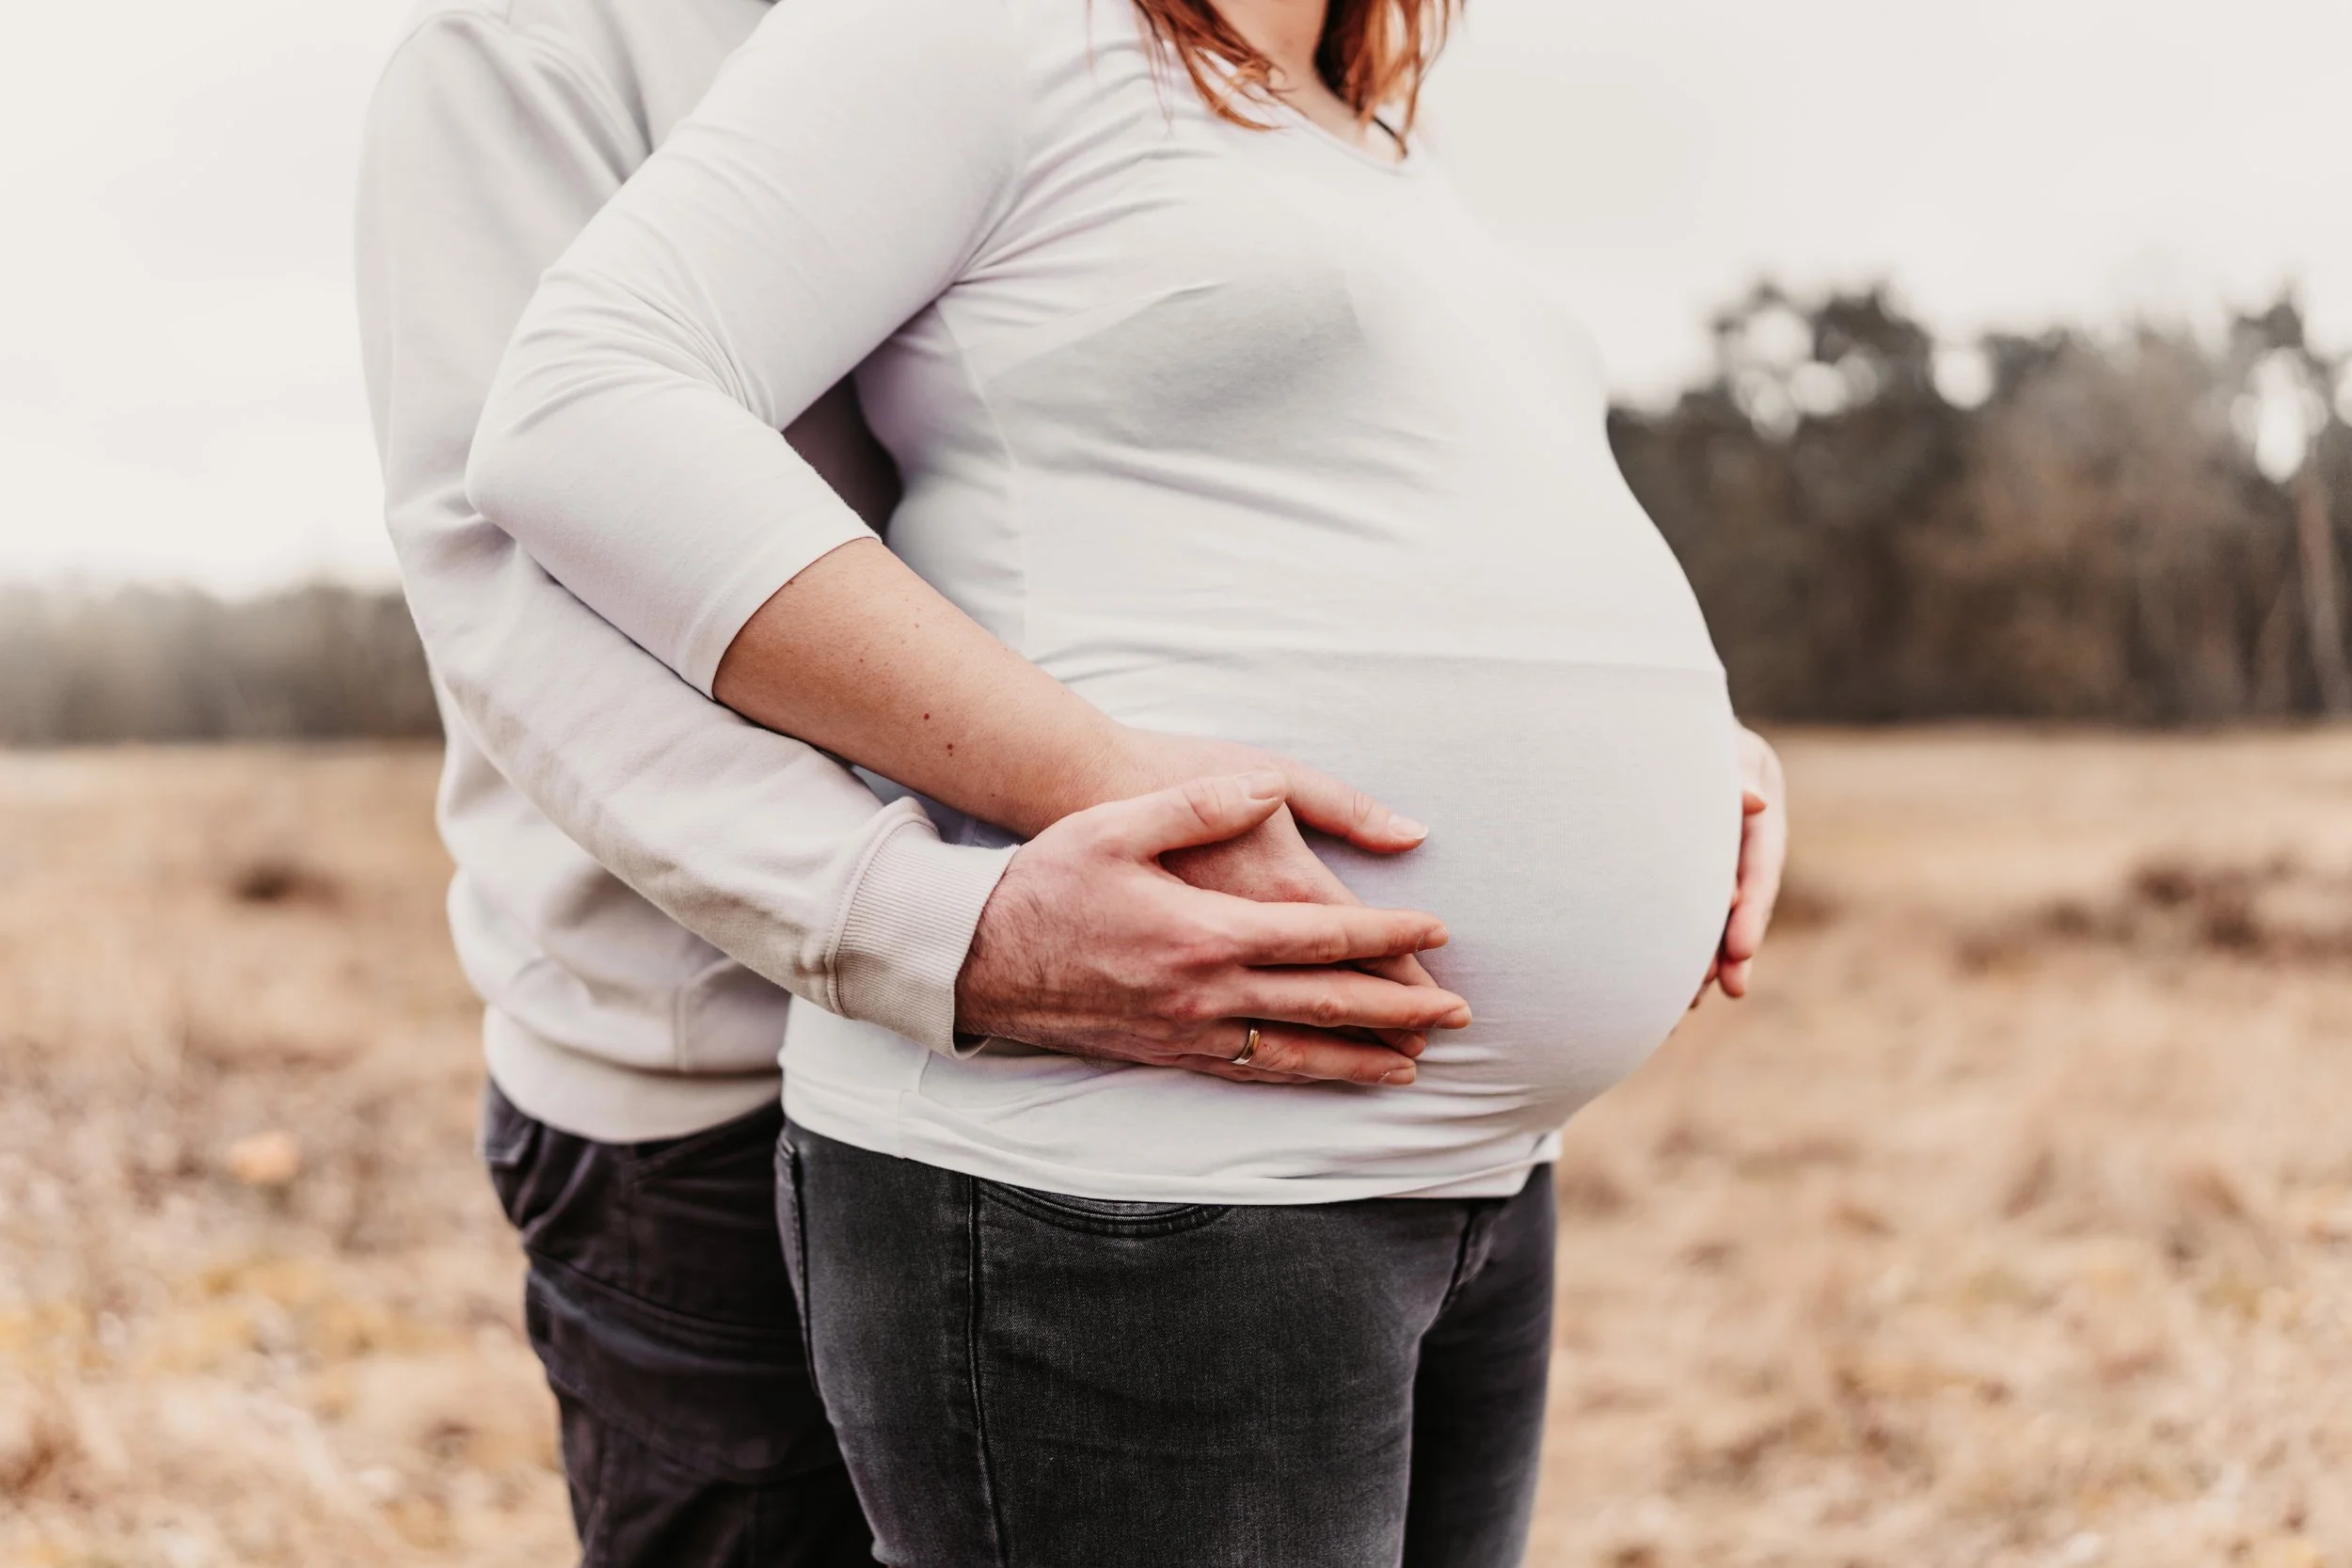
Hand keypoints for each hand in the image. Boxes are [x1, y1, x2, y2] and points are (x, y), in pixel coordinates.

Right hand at [955, 773, 1471, 1084]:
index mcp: (1206, 932)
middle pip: (1325, 1007)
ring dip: (1363, 1060)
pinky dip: (1303, 1079)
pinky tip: (1328, 1078)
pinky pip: (1252, 1074)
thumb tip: (1264, 789)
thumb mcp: (1118, 825)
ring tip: (1416, 1064)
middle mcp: (1206, 993)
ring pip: (1296, 1055)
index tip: (1437, 933)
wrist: (977, 956)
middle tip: (1460, 1015)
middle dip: (1400, 1011)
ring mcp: (1188, 1033)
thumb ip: (1200, 805)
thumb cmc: (1048, 880)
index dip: (1386, 937)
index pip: (1320, 938)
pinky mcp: (1168, 1054)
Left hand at [1696, 726, 1786, 1003]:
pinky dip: (1684, 942)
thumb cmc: (1681, 724)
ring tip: (1693, 1001)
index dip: (1753, 906)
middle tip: (1729, 988)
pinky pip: (1691, 905)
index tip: (1741, 949)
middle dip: (1736, 944)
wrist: (1652, 716)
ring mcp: (1723, 847)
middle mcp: (1747, 830)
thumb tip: (1752, 802)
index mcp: (1761, 803)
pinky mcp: (1694, 861)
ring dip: (1708, 954)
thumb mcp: (1711, 737)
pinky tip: (1672, 986)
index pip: (1761, 861)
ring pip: (1718, 908)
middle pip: (1745, 895)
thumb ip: (1732, 772)